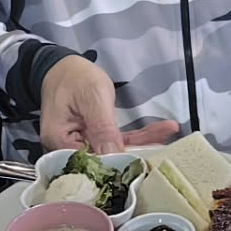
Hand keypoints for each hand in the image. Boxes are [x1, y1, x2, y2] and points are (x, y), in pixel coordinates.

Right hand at [39, 56, 180, 152]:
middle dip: (137, 153)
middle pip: (104, 159)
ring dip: (143, 141)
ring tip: (170, 130)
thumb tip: (114, 155)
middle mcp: (68, 148)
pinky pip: (116, 140)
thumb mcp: (92, 99)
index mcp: (60, 141)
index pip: (90, 163)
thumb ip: (102, 128)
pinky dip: (137, 136)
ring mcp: (81, 142)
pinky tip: (161, 129)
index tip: (144, 160)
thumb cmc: (75, 77)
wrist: (64, 66)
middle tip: (166, 148)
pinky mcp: (93, 137)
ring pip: (115, 149)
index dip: (117, 164)